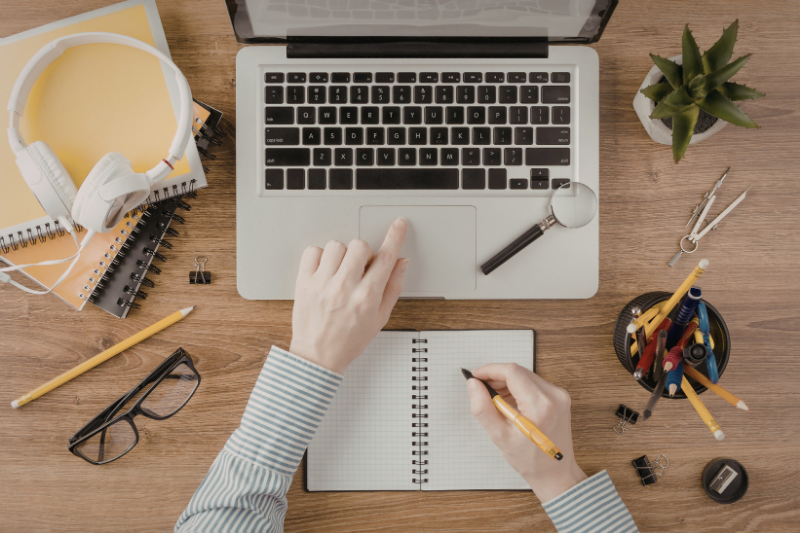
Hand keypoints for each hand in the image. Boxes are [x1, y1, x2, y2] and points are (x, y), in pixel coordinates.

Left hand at [289, 218, 408, 373]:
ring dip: (343, 254)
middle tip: (360, 270)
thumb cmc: (348, 341)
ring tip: (341, 271)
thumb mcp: (379, 318)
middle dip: (364, 254)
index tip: (398, 225)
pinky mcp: (304, 282)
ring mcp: (322, 283)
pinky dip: (320, 256)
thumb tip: (401, 263)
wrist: (317, 357)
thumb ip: (392, 287)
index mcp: (366, 297)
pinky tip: (325, 270)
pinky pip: (313, 251)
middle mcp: (345, 287)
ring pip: (337, 245)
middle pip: (360, 246)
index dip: (395, 237)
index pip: (385, 258)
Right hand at [467, 363, 586, 502]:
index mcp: (540, 405)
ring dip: (507, 382)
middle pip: (519, 372)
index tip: (475, 376)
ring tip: (495, 400)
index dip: (490, 370)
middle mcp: (554, 396)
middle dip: (497, 377)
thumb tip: (473, 384)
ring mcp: (559, 396)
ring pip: (525, 376)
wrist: (555, 473)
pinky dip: (518, 388)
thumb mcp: (499, 436)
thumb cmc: (530, 460)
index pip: (512, 372)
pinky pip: (533, 383)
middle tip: (481, 389)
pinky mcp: (559, 398)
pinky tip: (509, 403)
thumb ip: (483, 408)